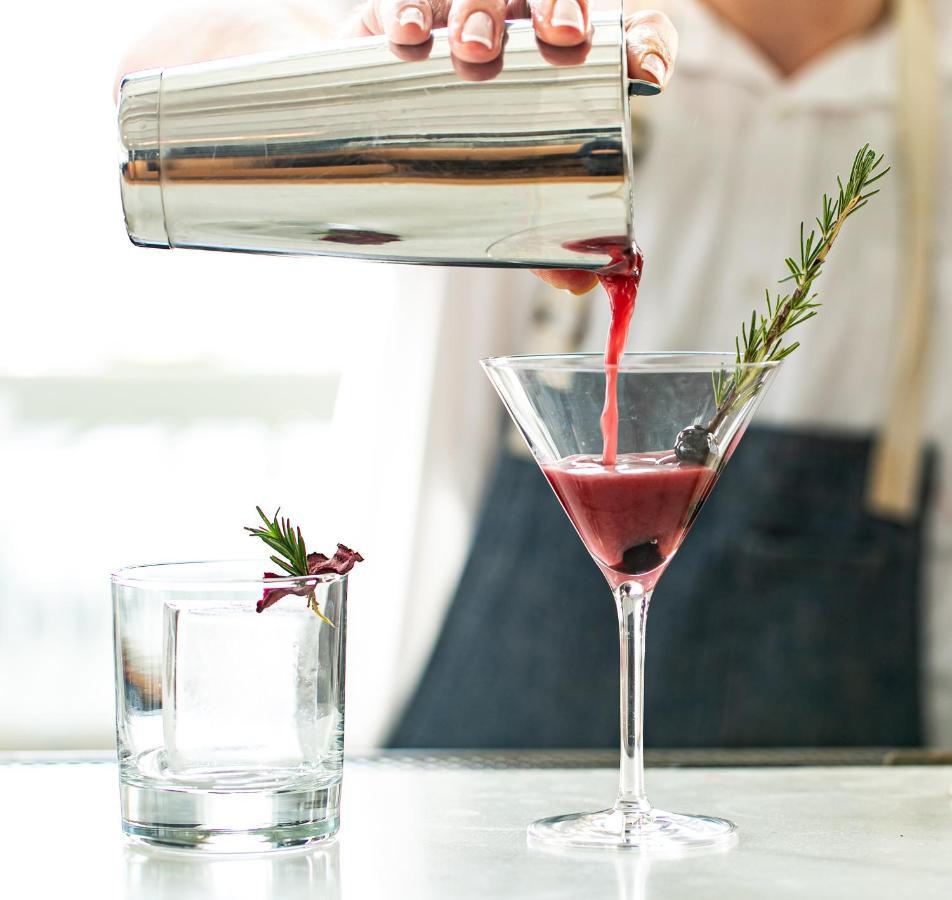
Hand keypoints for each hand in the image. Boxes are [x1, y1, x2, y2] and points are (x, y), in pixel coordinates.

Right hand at [346, 2, 677, 293]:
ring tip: (476, 50)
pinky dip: (405, 11)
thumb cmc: (468, 151)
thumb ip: (550, 235)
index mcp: (569, 59)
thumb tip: (582, 283)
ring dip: (483, 11)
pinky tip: (407, 37)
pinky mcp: (403, 15)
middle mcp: (523, 24)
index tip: (648, 75)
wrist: (379, 121)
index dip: (645, 43)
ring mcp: (466, 13)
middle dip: (562, 5)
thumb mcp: (514, 187)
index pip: (626, 31)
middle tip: (563, 37)